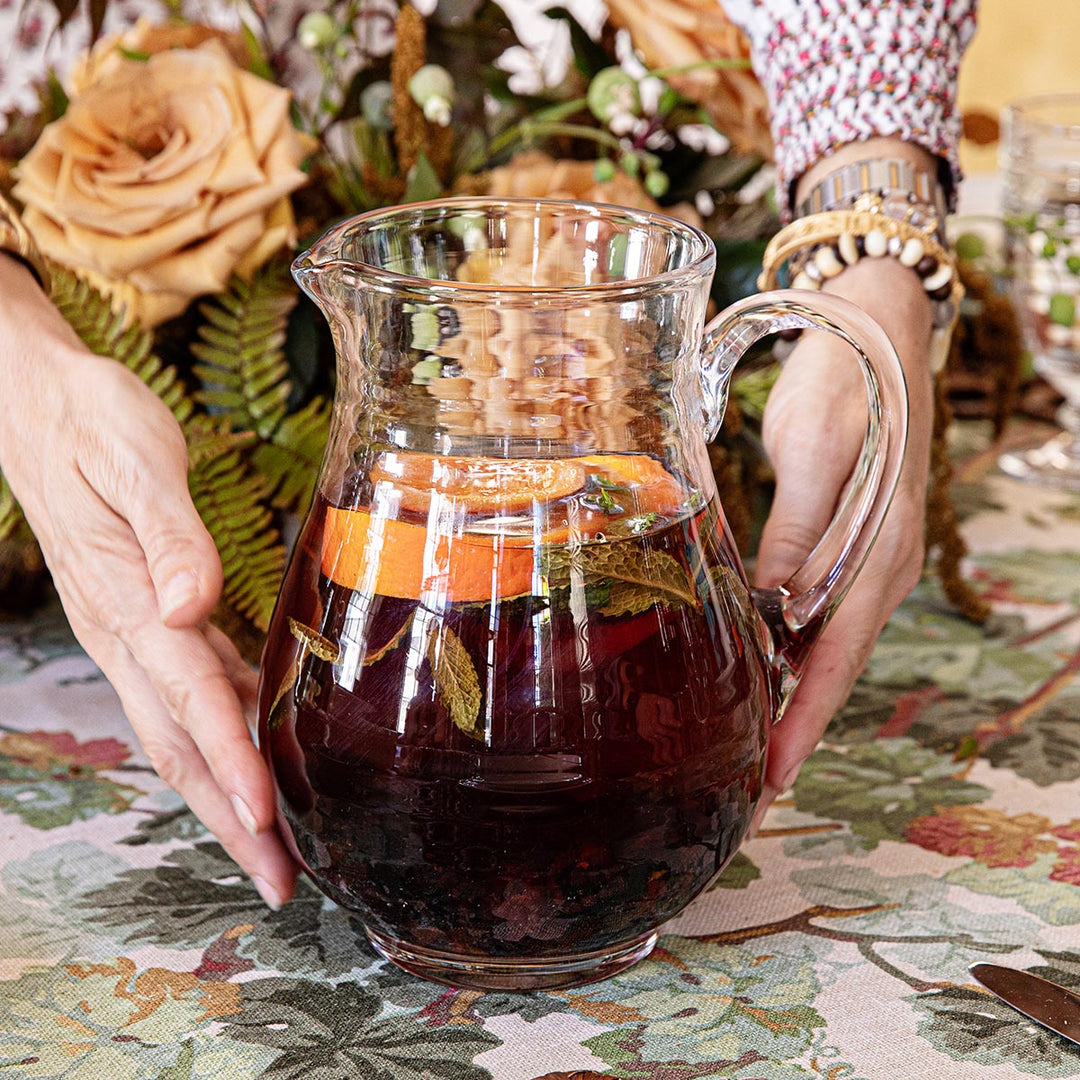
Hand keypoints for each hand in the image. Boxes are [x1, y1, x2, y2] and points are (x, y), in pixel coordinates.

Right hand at [0, 258, 297, 907]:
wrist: (43, 406)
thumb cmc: (93, 426)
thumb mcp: (137, 464)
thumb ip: (169, 536)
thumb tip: (192, 606)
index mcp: (128, 604)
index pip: (191, 701)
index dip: (231, 765)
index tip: (266, 820)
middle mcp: (128, 632)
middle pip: (183, 743)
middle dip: (231, 819)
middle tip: (277, 880)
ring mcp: (134, 630)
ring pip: (183, 730)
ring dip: (227, 792)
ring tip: (272, 843)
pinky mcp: (149, 614)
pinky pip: (189, 690)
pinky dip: (224, 734)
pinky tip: (259, 748)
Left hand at [751, 255, 933, 830]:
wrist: (879, 324)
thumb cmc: (843, 380)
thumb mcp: (812, 450)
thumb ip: (795, 534)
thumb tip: (774, 611)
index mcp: (876, 553)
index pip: (834, 660)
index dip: (802, 722)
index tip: (771, 779)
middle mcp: (879, 568)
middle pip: (831, 668)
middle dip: (791, 730)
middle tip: (747, 787)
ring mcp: (870, 559)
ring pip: (827, 647)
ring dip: (791, 697)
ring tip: (747, 746)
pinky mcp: (852, 542)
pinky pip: (822, 614)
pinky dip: (794, 652)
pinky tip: (762, 670)